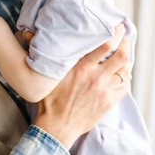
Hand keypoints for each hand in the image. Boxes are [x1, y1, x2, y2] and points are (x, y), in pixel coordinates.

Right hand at [34, 24, 129, 147]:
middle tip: (126, 37)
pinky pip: (125, 87)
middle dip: (126, 43)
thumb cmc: (49, 101)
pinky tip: (121, 75)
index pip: (105, 44)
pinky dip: (125, 79)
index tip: (118, 26)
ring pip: (125, 71)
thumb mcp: (46, 75)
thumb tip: (27, 33)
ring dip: (126, 61)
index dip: (115, 33)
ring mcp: (104, 90)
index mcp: (81, 67)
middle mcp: (96, 77)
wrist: (56, 128)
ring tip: (124, 55)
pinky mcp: (108, 103)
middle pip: (121, 55)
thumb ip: (44, 53)